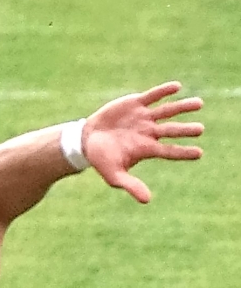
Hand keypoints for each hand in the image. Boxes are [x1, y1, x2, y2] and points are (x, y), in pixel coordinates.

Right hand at [81, 83, 203, 203]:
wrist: (86, 140)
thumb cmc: (102, 160)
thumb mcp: (114, 175)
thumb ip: (131, 185)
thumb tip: (147, 201)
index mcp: (147, 149)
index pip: (170, 151)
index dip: (184, 152)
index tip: (198, 153)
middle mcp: (149, 132)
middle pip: (172, 130)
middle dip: (186, 130)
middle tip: (200, 129)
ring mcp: (143, 117)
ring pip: (167, 111)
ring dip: (182, 107)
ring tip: (199, 103)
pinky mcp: (134, 104)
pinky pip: (152, 96)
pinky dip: (163, 92)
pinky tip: (177, 87)